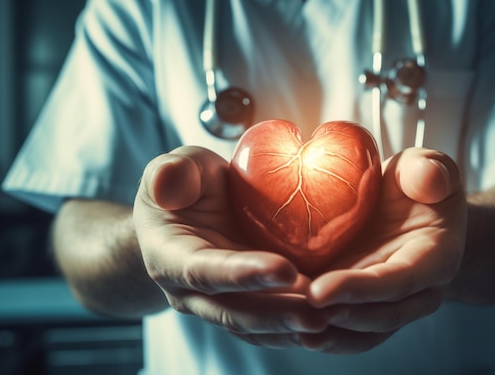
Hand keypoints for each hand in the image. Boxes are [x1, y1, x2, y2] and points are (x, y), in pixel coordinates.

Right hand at [133, 146, 330, 347]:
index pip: (203, 270)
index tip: (284, 269)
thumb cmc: (185, 185)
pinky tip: (327, 320)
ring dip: (288, 325)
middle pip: (232, 310)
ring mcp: (217, 303)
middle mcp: (190, 292)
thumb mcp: (176, 167)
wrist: (192, 212)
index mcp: (169, 257)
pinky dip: (293, 326)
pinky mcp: (244, 305)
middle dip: (274, 312)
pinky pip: (267, 325)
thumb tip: (166, 183)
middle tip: (316, 308)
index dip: (242, 274)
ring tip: (328, 318)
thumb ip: (170, 173)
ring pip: (253, 325)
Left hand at [302, 147, 466, 353]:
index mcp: (436, 258)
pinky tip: (289, 329)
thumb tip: (431, 180)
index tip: (319, 290)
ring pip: (362, 333)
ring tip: (287, 327)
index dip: (361, 290)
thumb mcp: (426, 167)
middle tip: (294, 310)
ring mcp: (391, 305)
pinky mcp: (366, 308)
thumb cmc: (416, 184)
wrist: (410, 210)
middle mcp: (418, 293)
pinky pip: (347, 332)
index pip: (399, 281)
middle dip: (337, 316)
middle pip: (379, 316)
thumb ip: (429, 170)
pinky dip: (321, 334)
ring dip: (326, 334)